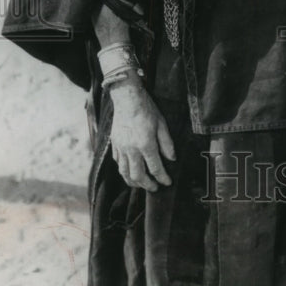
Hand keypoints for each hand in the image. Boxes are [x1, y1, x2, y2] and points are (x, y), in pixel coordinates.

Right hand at [109, 76, 175, 191]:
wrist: (127, 98)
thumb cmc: (146, 109)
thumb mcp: (161, 124)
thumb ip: (167, 143)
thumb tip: (171, 159)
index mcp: (146, 144)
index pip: (155, 168)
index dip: (163, 178)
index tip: (167, 182)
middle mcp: (131, 150)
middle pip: (138, 175)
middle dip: (147, 185)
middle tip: (154, 187)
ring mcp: (121, 148)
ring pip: (124, 172)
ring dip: (133, 182)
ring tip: (141, 184)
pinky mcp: (114, 144)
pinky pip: (118, 163)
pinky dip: (124, 170)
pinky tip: (129, 170)